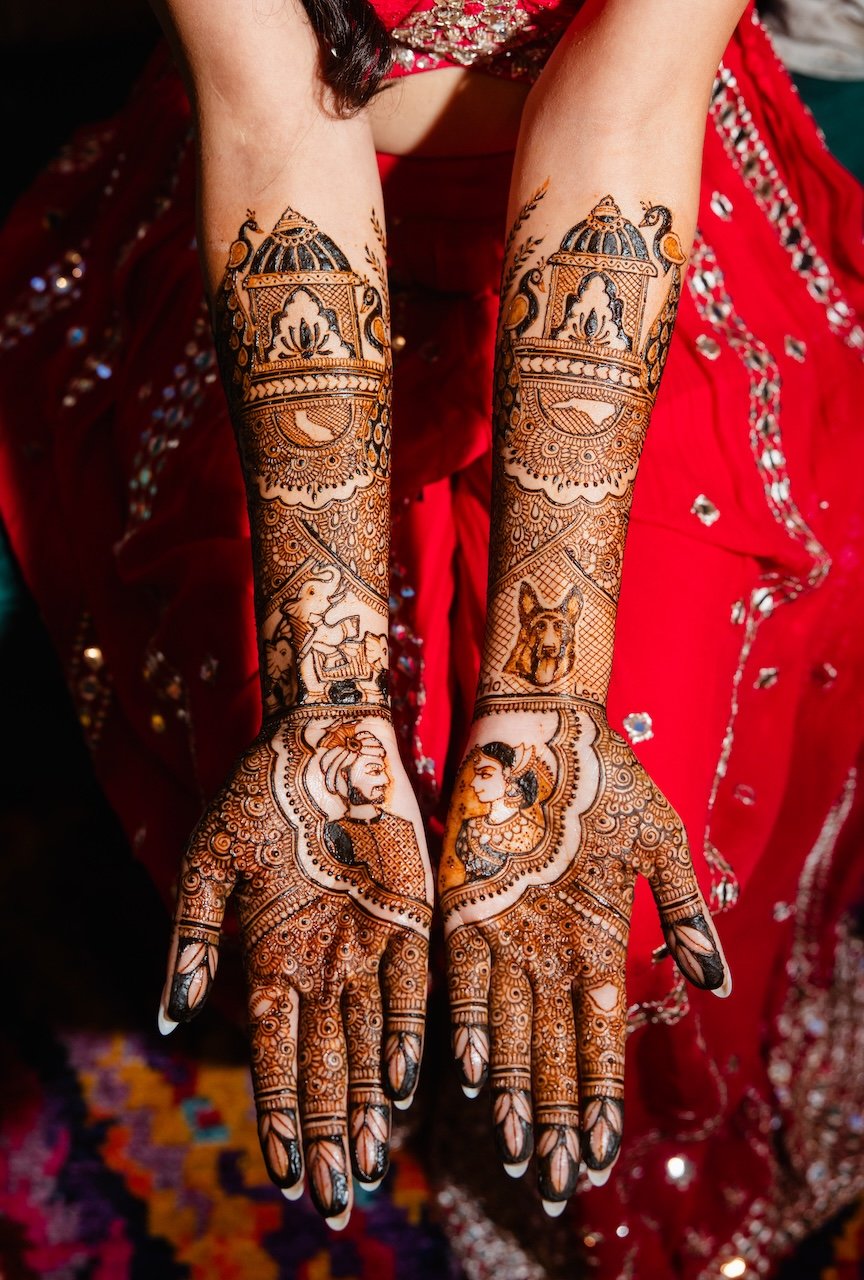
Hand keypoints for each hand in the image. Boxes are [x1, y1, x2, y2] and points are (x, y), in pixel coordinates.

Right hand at [159, 707, 432, 1226]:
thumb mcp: (210, 862)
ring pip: (369, 1042)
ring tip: (370, 1165)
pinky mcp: (410, 914)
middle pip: (324, 1066)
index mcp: (270, 956)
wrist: (321, 733)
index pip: (274, 1057)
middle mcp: (322, 963)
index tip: (282, 1174)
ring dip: (367, 1103)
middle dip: (327, 1134)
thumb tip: (172, 1019)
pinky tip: (406, 1084)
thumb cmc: (257, 794)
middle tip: (335, 1200)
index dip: (277, 1117)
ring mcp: (367, 942)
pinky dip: (406, 1035)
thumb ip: (193, 940)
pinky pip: (412, 987)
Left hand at [440, 702, 729, 1212]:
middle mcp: (549, 948)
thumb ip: (685, 911)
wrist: (544, 721)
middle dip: (554, 1117)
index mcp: (599, 939)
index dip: (601, 1097)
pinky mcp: (462, 901)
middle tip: (552, 1182)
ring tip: (516, 1150)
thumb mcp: (660, 843)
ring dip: (514, 1090)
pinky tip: (473, 1071)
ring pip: (510, 1029)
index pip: (601, 1037)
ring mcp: (505, 929)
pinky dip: (471, 1022)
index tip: (600, 1154)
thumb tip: (716, 986)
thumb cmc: (607, 779)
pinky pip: (465, 975)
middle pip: (554, 1050)